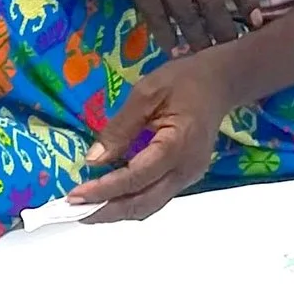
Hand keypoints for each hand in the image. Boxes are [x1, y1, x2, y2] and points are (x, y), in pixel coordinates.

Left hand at [72, 53, 238, 222]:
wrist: (220, 83)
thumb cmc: (184, 81)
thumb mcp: (146, 93)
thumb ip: (120, 128)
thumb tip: (93, 160)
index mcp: (178, 145)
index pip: (137, 177)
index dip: (104, 190)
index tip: (75, 195)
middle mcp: (186, 169)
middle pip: (143, 202)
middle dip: (107, 211)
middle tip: (74, 211)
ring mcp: (188, 176)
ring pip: (149, 205)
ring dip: (117, 211)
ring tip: (86, 208)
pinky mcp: (185, 177)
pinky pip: (155, 196)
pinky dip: (130, 201)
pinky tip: (109, 197)